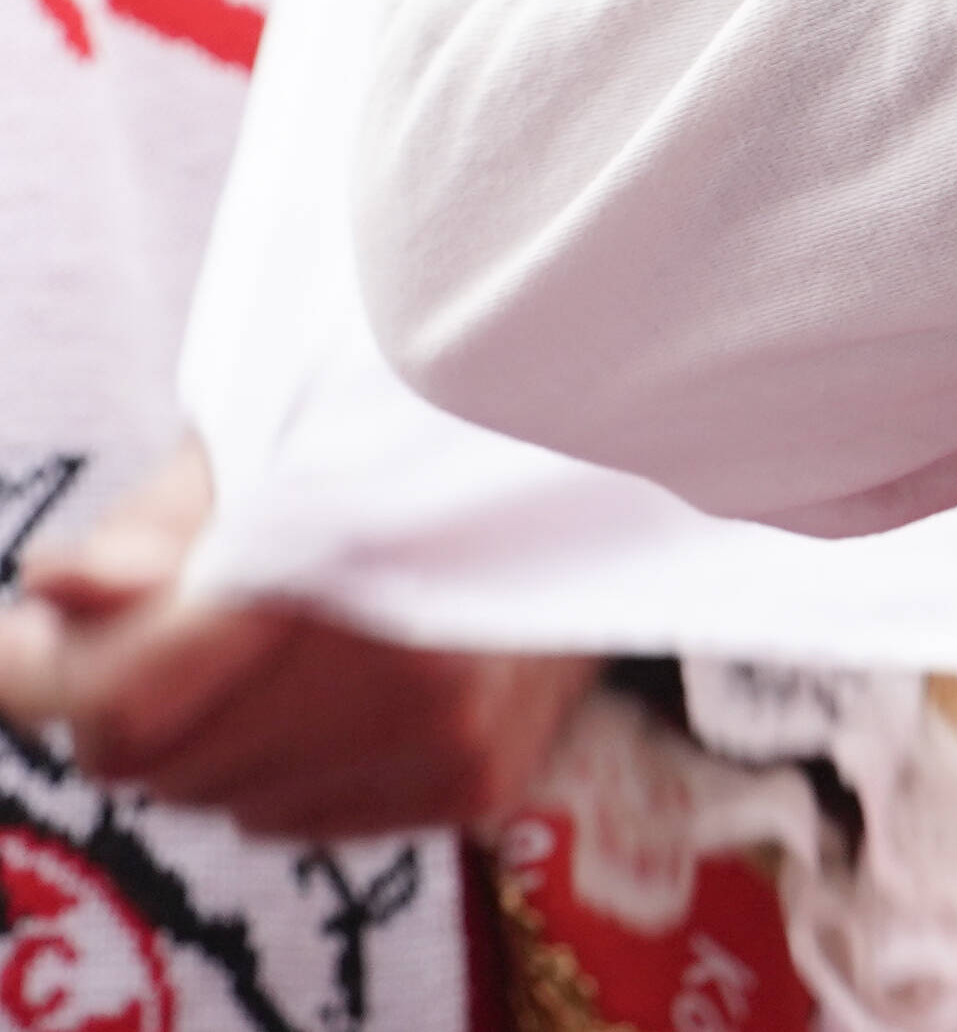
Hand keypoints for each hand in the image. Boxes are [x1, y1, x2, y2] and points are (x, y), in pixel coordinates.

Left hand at [0, 441, 591, 841]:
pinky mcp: (476, 782)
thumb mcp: (275, 433)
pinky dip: (292, 766)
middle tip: (191, 618)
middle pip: (156, 764)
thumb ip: (155, 528)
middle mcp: (404, 667)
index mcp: (341, 554)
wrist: (603, 463)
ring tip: (285, 643)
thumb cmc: (409, 432)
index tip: (45, 638)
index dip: (58, 674)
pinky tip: (346, 685)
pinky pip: (297, 821)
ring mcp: (448, 736)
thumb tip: (53, 589)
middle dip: (146, 699)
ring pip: (223, 798)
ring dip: (222, 736)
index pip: (122, 706)